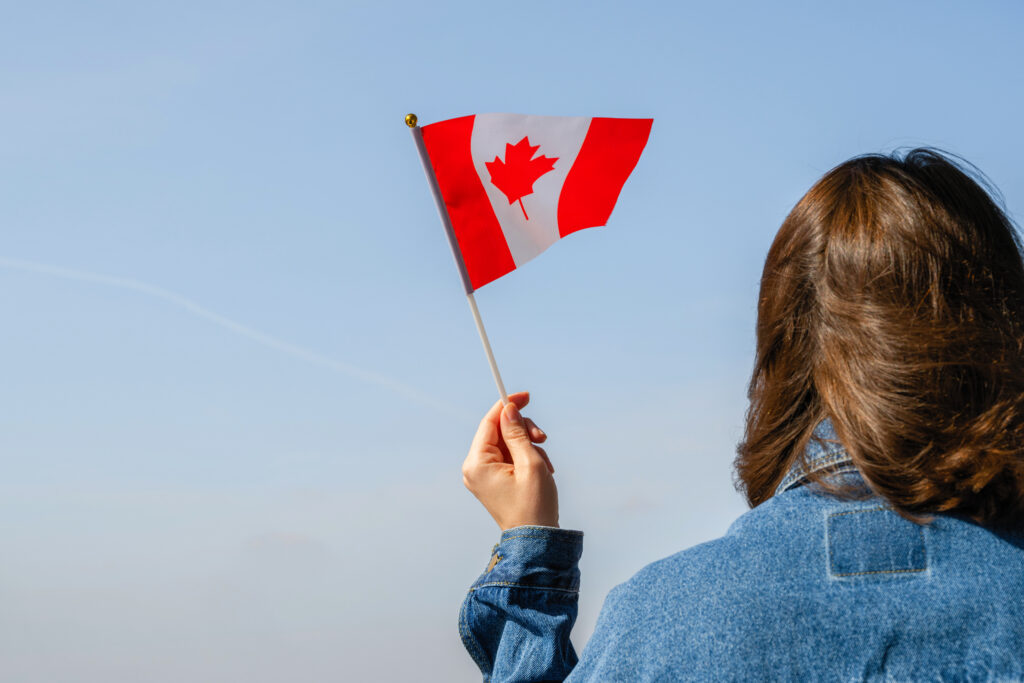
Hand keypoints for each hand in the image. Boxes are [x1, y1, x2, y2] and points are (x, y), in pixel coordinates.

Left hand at [462, 392, 558, 530]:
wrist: (536, 539)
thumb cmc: (534, 504)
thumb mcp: (529, 463)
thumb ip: (517, 433)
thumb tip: (508, 410)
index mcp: (477, 463)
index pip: (489, 422)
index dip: (507, 406)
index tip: (526, 396)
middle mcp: (474, 468)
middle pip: (500, 431)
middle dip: (524, 432)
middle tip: (542, 438)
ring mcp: (483, 475)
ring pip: (508, 443)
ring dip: (529, 446)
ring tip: (545, 464)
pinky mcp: (493, 480)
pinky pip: (510, 457)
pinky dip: (527, 457)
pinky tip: (541, 470)